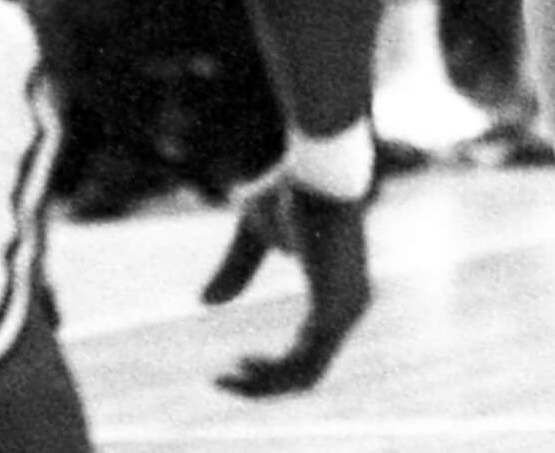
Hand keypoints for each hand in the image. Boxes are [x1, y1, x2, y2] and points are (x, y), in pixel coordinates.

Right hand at [199, 169, 370, 396]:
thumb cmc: (290, 189)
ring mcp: (346, 311)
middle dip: (262, 385)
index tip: (229, 368)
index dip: (269, 368)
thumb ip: (236, 268)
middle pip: (307, 372)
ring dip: (262, 385)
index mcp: (337, 292)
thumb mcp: (252, 233)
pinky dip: (271, 375)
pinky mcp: (333, 308)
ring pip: (305, 375)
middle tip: (220, 381)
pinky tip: (241, 367)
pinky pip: (304, 363)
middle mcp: (349, 308)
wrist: (316, 168)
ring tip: (224, 377)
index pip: (308, 350)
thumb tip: (205, 303)